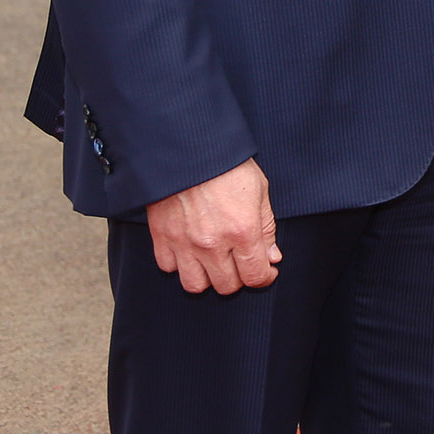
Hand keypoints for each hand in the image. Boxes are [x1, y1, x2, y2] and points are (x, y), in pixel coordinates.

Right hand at [147, 158, 278, 293]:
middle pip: (226, 286)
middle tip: (240, 262)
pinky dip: (179, 263)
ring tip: (214, 260)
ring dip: (207, 277)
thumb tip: (272, 258)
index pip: (255, 276)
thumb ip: (266, 228)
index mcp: (242, 231)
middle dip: (238, 277)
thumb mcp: (259, 190)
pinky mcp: (161, 236)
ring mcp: (184, 243)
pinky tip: (189, 249)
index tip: (266, 270)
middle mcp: (212, 243)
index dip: (265, 277)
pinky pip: (168, 267)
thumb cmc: (228, 164)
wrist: (188, 147)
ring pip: (195, 285)